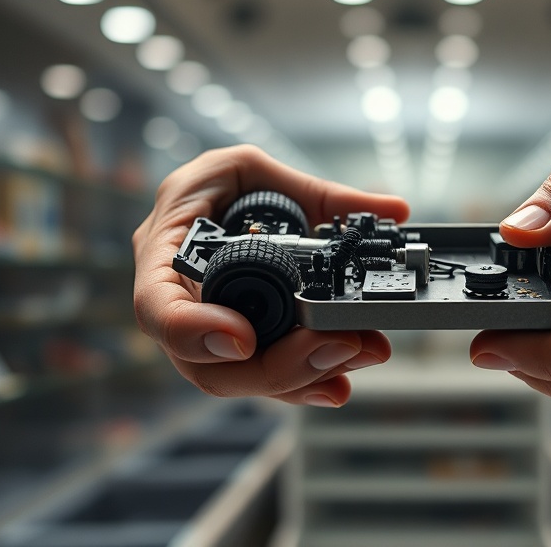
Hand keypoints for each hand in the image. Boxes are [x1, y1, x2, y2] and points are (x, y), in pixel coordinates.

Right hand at [133, 145, 409, 405]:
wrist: (216, 206)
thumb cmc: (218, 186)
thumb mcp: (252, 168)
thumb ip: (319, 193)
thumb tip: (394, 211)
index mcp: (163, 252)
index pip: (155, 307)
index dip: (194, 331)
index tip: (243, 339)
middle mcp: (178, 305)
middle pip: (208, 364)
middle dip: (278, 366)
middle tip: (338, 347)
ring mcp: (207, 333)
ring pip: (241, 378)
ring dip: (302, 376)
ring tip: (355, 355)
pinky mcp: (239, 347)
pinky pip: (263, 373)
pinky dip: (303, 381)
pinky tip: (338, 382)